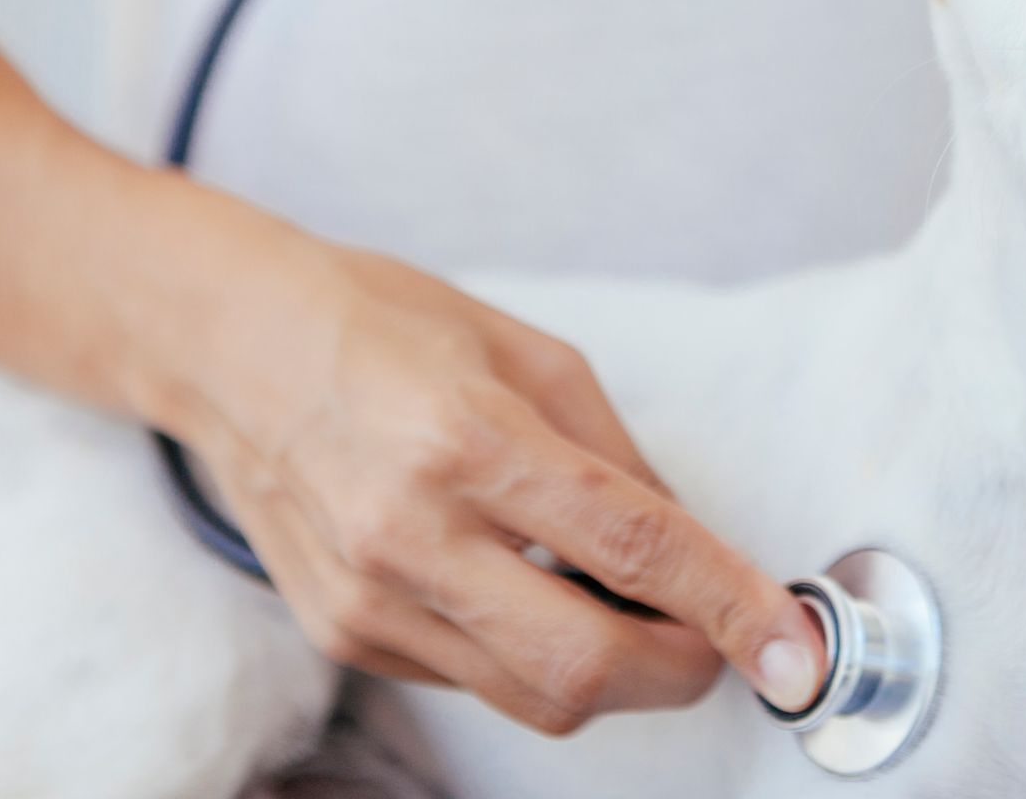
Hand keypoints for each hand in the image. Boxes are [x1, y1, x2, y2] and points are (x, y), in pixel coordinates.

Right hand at [138, 210, 825, 733]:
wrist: (233, 347)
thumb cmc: (386, 326)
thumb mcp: (533, 356)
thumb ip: (622, 461)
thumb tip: (696, 549)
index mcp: (470, 442)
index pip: (633, 547)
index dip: (730, 607)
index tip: (792, 647)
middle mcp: (411, 535)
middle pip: (585, 665)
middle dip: (686, 671)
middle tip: (728, 641)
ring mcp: (369, 599)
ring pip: (534, 699)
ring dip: (619, 677)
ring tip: (643, 615)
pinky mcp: (343, 635)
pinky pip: (477, 681)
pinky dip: (539, 658)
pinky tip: (546, 600)